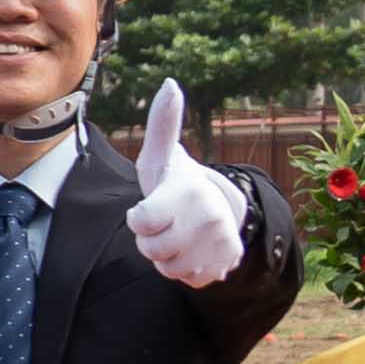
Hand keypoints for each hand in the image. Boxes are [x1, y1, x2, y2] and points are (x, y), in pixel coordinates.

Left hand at [126, 78, 251, 288]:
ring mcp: (221, 245)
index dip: (138, 218)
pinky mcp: (225, 266)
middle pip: (152, 249)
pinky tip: (193, 249)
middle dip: (151, 239)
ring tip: (179, 234)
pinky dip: (185, 269)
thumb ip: (162, 123)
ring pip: (168, 268)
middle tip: (166, 221)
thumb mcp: (162, 155)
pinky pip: (187, 280)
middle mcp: (211, 219)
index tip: (151, 206)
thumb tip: (169, 83)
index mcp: (190, 192)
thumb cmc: (176, 183)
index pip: (140, 223)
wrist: (219, 208)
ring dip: (167, 256)